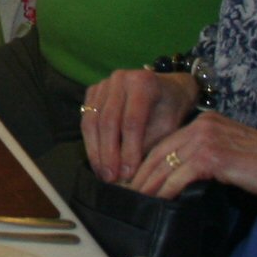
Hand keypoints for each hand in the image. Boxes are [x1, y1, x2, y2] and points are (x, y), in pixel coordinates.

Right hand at [80, 68, 198, 183]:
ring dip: (95, 151)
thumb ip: (148, 146)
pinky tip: (97, 160)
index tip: (128, 174)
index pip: (132, 121)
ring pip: (92, 120)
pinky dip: (90, 142)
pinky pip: (86, 118)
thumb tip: (128, 174)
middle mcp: (120, 78)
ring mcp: (104, 83)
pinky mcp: (93, 90)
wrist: (167, 89)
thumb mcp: (168, 128)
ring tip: (102, 174)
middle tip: (111, 178)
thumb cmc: (170, 111)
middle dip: (108, 153)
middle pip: (108, 121)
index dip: (128, 150)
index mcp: (143, 83)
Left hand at [124, 112, 256, 203]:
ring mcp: (205, 139)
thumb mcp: (230, 154)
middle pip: (158, 151)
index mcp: (204, 123)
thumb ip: (206, 157)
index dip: (145, 162)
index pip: (165, 142)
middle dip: (139, 173)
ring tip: (134, 199)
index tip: (133, 179)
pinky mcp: (212, 156)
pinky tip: (157, 201)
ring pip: (164, 163)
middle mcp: (200, 126)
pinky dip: (164, 190)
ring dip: (147, 184)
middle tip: (124, 191)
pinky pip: (178, 175)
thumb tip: (181, 176)